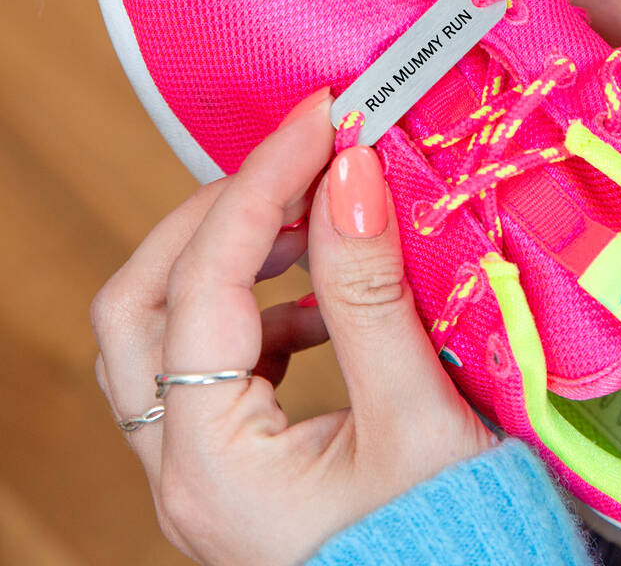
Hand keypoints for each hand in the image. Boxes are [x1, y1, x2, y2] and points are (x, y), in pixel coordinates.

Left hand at [91, 91, 490, 564]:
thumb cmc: (453, 539)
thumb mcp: (417, 416)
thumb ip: (371, 293)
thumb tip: (348, 177)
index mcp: (214, 466)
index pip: (205, 287)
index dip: (259, 187)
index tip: (318, 123)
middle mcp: (183, 470)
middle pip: (138, 309)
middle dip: (210, 217)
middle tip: (292, 166)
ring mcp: (201, 467)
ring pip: (161, 334)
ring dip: (226, 258)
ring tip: (311, 221)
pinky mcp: (236, 459)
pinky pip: (209, 362)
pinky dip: (257, 306)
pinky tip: (324, 298)